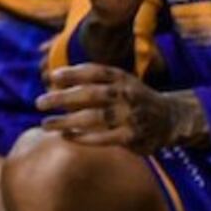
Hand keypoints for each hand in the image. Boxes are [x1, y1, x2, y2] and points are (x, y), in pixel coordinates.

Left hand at [37, 64, 206, 153]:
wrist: (170, 118)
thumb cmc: (134, 98)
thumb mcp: (120, 82)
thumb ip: (93, 79)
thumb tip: (53, 78)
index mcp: (122, 78)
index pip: (95, 72)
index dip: (73, 73)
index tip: (52, 76)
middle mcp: (126, 94)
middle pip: (90, 94)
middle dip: (62, 98)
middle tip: (39, 103)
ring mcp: (130, 115)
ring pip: (94, 117)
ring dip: (67, 121)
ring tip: (46, 124)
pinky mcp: (132, 136)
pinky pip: (104, 138)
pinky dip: (84, 138)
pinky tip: (67, 137)